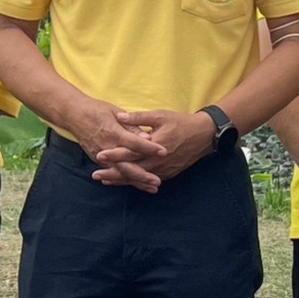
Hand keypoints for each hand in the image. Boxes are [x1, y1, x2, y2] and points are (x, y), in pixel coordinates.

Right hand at [65, 98, 168, 185]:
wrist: (74, 114)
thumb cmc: (97, 110)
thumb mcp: (116, 112)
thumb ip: (132, 126)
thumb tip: (148, 137)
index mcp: (113, 132)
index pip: (135, 143)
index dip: (150, 148)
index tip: (164, 152)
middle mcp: (107, 147)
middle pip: (127, 165)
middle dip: (143, 175)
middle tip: (158, 182)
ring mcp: (101, 156)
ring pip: (121, 173)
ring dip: (137, 181)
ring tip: (152, 188)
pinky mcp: (97, 160)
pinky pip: (113, 173)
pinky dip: (126, 180)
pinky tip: (138, 185)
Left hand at [93, 109, 214, 192]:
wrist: (203, 136)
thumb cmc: (180, 123)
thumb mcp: (160, 116)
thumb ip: (139, 117)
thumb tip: (119, 117)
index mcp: (154, 146)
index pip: (130, 152)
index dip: (114, 154)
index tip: (99, 155)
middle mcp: (158, 162)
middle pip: (131, 170)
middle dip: (112, 173)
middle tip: (95, 175)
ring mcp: (163, 170)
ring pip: (138, 178)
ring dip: (121, 180)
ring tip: (105, 181)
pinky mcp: (167, 174)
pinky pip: (147, 180)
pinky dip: (135, 181)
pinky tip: (124, 181)